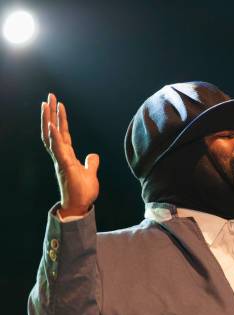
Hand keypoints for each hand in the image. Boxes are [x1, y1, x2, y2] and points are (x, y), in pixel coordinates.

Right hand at [41, 93, 99, 216]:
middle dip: (51, 112)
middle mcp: (61, 155)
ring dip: (49, 119)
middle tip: (50, 96)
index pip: (63, 133)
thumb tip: (93, 155)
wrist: (80, 206)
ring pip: (51, 136)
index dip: (60, 118)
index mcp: (67, 155)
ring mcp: (61, 160)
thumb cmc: (83, 192)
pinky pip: (57, 149)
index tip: (59, 104)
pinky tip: (52, 124)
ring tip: (46, 104)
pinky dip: (54, 136)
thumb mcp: (90, 173)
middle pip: (54, 130)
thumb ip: (91, 163)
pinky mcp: (64, 166)